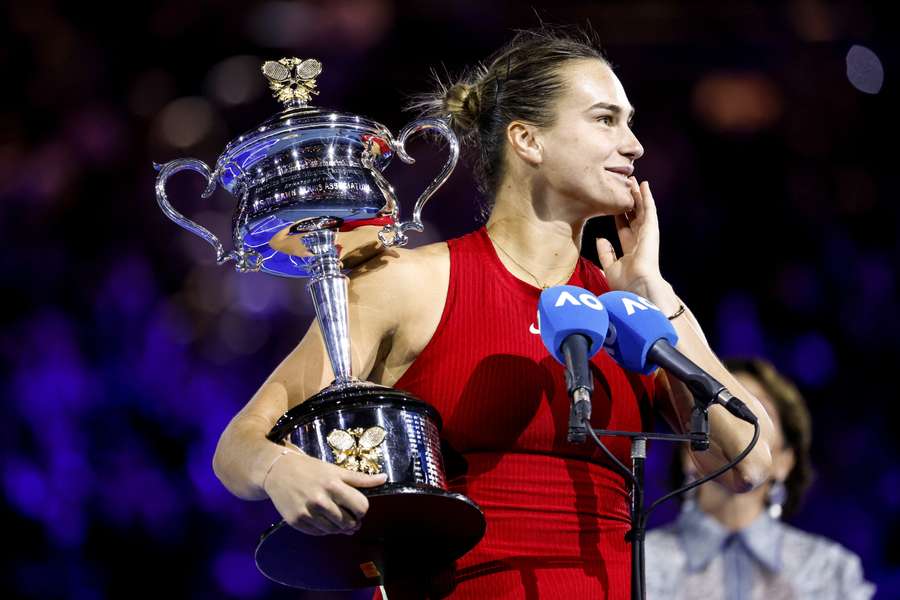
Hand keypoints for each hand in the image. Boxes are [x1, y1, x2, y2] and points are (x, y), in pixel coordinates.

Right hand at [263, 448, 387, 535]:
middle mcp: (321, 500)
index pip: (361, 507)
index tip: (358, 507)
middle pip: (349, 522)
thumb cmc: (311, 469)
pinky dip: (324, 530)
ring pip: (334, 530)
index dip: (362, 509)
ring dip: (339, 528)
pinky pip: (319, 533)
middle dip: (353, 521)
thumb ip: (360, 478)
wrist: (278, 471)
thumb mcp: (336, 470)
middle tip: (350, 517)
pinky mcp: (297, 521)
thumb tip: (384, 478)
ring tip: (337, 519)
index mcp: (334, 485)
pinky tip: (323, 520)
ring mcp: (308, 512)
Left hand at [596, 178, 671, 302]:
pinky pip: (649, 209)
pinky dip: (646, 197)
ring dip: (638, 195)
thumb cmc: (626, 283)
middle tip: (624, 186)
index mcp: (631, 250)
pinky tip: (644, 185)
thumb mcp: (610, 267)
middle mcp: (640, 240)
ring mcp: (647, 234)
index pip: (623, 228)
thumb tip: (600, 239)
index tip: (614, 203)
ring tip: (633, 181)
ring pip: (642, 210)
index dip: (619, 215)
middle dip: (629, 201)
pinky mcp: (652, 229)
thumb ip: (606, 253)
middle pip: (634, 216)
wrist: (638, 287)